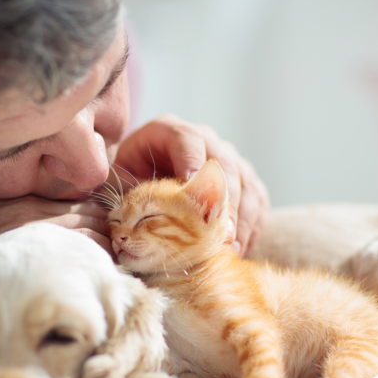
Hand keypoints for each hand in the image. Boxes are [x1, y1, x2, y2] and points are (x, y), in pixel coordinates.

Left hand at [113, 114, 269, 255]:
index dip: (192, 162)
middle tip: (218, 233)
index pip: (188, 139)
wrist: (147, 175)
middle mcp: (205, 139)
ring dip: (240, 218)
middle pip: (224, 164)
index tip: (193, 190)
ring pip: (247, 183)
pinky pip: (258, 199)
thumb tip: (126, 218)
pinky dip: (252, 224)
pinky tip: (241, 247)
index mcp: (169, 131)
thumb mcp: (118, 177)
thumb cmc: (129, 178)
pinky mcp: (244, 179)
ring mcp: (229, 158)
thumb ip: (123, 188)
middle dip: (223, 201)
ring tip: (229, 247)